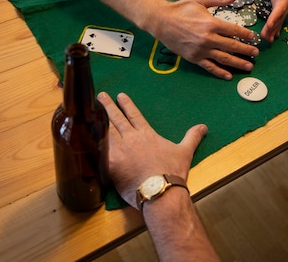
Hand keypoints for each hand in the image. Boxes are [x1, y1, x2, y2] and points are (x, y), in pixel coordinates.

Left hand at [97, 92, 206, 209]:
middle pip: (117, 118)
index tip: (120, 95)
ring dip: (99, 119)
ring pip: (106, 130)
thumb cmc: (172, 172)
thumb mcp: (185, 151)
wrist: (159, 191)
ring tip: (92, 110)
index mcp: (146, 134)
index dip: (127, 104)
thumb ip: (192, 137)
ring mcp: (119, 149)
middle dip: (108, 106)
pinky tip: (84, 136)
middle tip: (101, 96)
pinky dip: (92, 142)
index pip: (134, 114)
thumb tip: (203, 126)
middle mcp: (131, 138)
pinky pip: (98, 149)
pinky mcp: (109, 162)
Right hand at [151, 0, 260, 79]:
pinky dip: (220, 72)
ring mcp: (201, 49)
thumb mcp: (201, 0)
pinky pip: (209, 67)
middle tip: (256, 53)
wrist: (161, 21)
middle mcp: (208, 38)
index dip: (246, 35)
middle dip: (246, 50)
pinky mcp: (194, 58)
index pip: (234, 30)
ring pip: (224, 58)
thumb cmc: (181, 8)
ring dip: (238, 63)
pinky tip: (229, 75)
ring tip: (249, 66)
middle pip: (232, 46)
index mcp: (211, 23)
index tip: (254, 38)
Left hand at [261, 0, 287, 41]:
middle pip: (280, 15)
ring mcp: (285, 4)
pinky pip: (278, 17)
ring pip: (279, 19)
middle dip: (273, 26)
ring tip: (267, 40)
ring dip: (274, 30)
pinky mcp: (280, 5)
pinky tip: (272, 36)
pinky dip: (275, 27)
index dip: (277, 14)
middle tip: (265, 36)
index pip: (282, 5)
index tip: (270, 23)